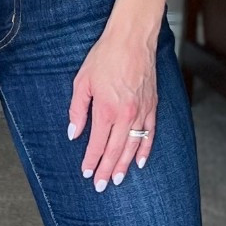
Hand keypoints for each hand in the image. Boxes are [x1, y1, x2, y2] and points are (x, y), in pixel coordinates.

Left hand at [66, 19, 156, 188]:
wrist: (132, 40)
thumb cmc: (105, 57)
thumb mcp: (82, 81)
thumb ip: (77, 110)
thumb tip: (73, 133)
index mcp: (106, 109)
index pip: (97, 144)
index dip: (91, 160)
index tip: (86, 173)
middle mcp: (126, 115)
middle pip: (115, 150)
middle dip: (106, 170)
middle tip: (101, 186)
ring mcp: (141, 111)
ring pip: (133, 146)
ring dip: (124, 165)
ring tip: (117, 179)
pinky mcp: (152, 106)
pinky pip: (150, 133)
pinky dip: (146, 149)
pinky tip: (140, 161)